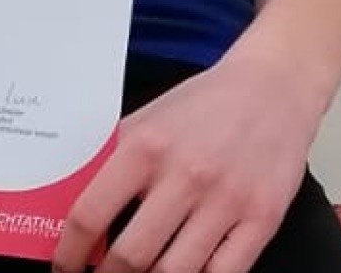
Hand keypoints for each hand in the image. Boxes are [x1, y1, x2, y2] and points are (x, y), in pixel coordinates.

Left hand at [53, 54, 315, 272]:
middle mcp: (185, 174)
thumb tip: (69, 208)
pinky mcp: (262, 220)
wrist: (275, 86)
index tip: (65, 266)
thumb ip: (112, 159)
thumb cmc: (205, 105)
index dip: (70, 252)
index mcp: (146, 145)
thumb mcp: (148, 118)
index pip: (90, 215)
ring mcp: (227, 201)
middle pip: (130, 256)